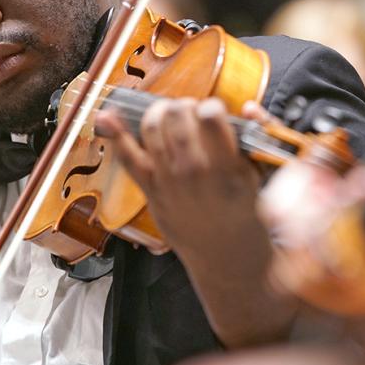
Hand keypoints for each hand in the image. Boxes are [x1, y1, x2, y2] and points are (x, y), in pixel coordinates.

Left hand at [96, 97, 298, 345]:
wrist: (226, 259)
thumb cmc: (243, 214)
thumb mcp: (257, 177)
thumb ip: (254, 139)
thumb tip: (248, 108)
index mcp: (226, 169)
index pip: (210, 118)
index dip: (210, 107)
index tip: (212, 110)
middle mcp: (193, 172)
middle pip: (177, 117)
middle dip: (183, 106)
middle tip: (190, 111)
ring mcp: (168, 181)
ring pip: (152, 128)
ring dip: (158, 112)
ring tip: (167, 113)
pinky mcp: (151, 190)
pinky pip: (128, 157)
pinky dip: (115, 134)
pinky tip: (106, 115)